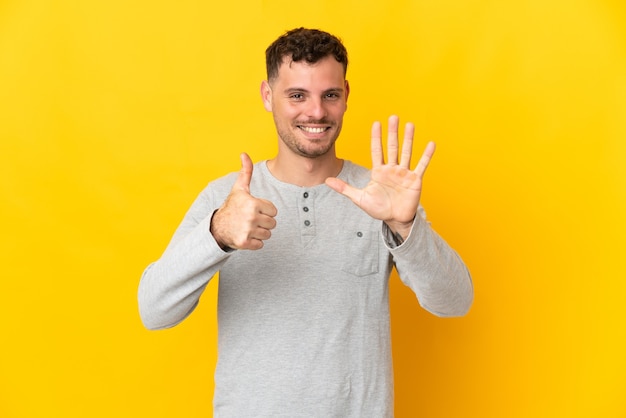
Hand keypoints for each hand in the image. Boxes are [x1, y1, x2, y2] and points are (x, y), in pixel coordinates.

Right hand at [210, 153, 277, 249]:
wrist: (217, 227)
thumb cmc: (232, 206)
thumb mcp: (239, 188)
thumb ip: (246, 171)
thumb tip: (244, 153)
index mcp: (253, 204)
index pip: (274, 211)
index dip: (265, 210)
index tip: (253, 209)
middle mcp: (251, 218)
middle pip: (273, 223)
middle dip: (264, 222)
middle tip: (251, 219)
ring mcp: (248, 231)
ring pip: (268, 234)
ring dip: (260, 232)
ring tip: (248, 227)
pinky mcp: (245, 243)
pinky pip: (261, 245)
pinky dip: (255, 243)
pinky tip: (246, 235)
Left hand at [325, 115, 435, 238]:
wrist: (395, 220)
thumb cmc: (379, 209)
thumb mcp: (359, 198)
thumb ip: (344, 188)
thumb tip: (326, 180)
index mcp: (379, 171)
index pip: (377, 150)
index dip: (376, 137)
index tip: (376, 123)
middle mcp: (392, 169)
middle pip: (392, 147)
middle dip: (392, 132)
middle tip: (393, 117)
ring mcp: (404, 173)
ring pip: (406, 152)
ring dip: (408, 139)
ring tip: (410, 125)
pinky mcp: (415, 180)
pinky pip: (421, 165)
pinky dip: (426, 155)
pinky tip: (431, 144)